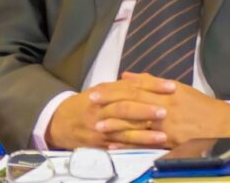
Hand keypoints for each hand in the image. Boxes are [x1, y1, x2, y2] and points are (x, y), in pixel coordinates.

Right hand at [44, 80, 169, 148]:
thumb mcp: (100, 90)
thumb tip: (146, 80)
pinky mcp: (98, 143)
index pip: (130, 87)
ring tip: (163, 136)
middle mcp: (101, 108)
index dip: (152, 86)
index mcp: (104, 92)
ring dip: (144, 134)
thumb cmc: (84, 105)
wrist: (58, 122)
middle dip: (146, 109)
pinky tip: (146, 149)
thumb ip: (122, 87)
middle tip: (166, 111)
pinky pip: (117, 146)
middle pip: (125, 107)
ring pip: (123, 130)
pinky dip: (132, 147)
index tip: (171, 87)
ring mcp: (99, 127)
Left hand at [93, 73, 229, 147]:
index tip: (96, 90)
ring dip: (115, 125)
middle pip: (132, 104)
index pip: (134, 88)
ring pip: (137, 124)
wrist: (224, 125)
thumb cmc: (199, 105)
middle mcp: (164, 107)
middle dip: (109, 104)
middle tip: (90, 104)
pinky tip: (115, 144)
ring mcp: (167, 126)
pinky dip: (130, 144)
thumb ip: (150, 82)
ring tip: (97, 126)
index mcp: (165, 92)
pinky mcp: (171, 142)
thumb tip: (126, 76)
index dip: (114, 89)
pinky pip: (146, 143)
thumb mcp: (177, 88)